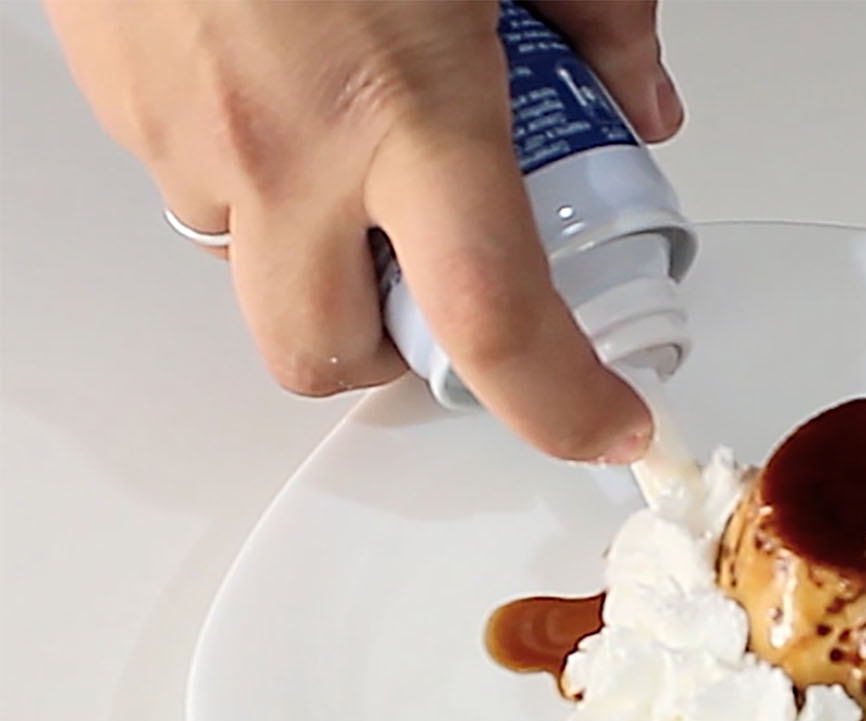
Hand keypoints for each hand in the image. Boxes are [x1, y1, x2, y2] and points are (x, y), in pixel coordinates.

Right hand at [46, 0, 682, 462]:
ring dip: (313, 249)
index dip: (558, 404)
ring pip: (249, 267)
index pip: (493, 321)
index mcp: (407, 105)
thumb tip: (641, 100)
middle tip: (440, 284)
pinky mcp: (115, 96)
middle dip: (389, 353)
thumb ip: (601, 18)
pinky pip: (189, 183)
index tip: (603, 425)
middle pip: (328, 354)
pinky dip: (250, 169)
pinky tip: (284, 82)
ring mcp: (181, 127)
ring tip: (356, 146)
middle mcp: (282, 142)